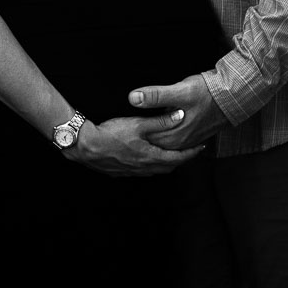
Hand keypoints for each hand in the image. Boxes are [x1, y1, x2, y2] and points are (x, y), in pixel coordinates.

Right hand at [68, 115, 203, 177]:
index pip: (178, 158)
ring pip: (156, 170)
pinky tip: (147, 157)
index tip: (201, 147)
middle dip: (180, 159)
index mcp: (151, 157)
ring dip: (166, 162)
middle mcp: (144, 168)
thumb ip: (160, 121)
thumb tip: (180, 116)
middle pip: (169, 167)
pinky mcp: (122, 172)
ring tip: (171, 153)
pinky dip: (151, 164)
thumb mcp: (138, 124)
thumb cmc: (111, 134)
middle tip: (189, 150)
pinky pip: (143, 170)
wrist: (85, 146)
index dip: (192, 153)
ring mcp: (133, 172)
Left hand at [128, 75, 227, 150]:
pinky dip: (167, 144)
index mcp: (173, 135)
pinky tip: (163, 139)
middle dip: (140, 146)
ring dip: (154, 147)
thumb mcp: (179, 91)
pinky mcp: (195, 136)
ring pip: (166, 149)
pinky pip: (176, 145)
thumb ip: (155, 96)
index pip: (146, 141)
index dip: (132, 138)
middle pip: (155, 148)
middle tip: (122, 146)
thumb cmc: (207, 93)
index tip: (117, 137)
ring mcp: (189, 141)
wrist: (233, 97)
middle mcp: (180, 142)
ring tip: (138, 147)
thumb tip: (133, 98)